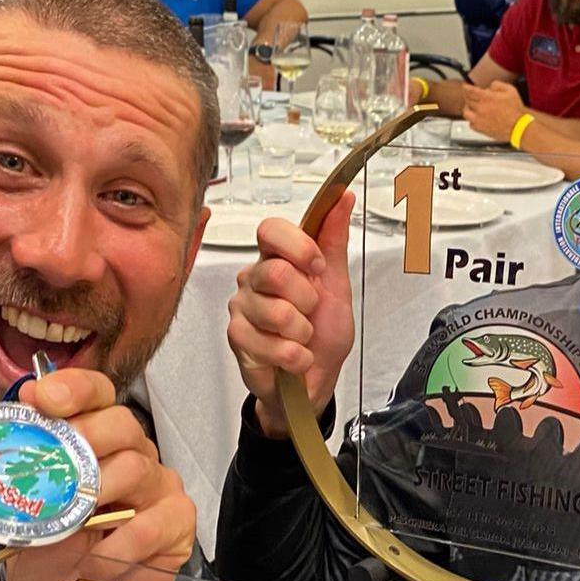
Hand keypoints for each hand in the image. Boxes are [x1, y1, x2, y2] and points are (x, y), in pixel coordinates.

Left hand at [20, 368, 195, 575]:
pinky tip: (98, 559)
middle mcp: (131, 454)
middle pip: (120, 423)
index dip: (73, 389)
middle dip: (83, 438)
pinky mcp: (178, 524)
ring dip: (98, 494)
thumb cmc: (48, 561)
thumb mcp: (24, 520)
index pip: (94, 395)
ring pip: (137, 467)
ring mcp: (158, 487)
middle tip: (53, 467)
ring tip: (71, 522)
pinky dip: (121, 542)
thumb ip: (22, 481)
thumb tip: (12, 448)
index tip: (41, 398)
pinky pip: (153, 524)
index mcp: (94, 441)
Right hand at [227, 193, 354, 438]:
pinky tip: (294, 358)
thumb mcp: (336, 286)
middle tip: (311, 314)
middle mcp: (253, 278)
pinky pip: (269, 343)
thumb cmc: (323, 334)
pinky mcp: (237, 337)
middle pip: (275, 272)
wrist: (315, 381)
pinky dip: (293, 355)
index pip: (271, 230)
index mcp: (276, 259)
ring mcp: (241, 308)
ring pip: (275, 311)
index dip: (298, 247)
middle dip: (307, 300)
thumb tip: (342, 199)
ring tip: (302, 339)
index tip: (317, 268)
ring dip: (302, 333)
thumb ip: (334, 242)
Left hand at [462, 81, 525, 142]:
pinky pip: (470, 124)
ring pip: (466, 112)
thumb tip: (489, 86)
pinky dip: (472, 120)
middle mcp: (480, 109)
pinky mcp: (480, 129)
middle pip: (467, 100)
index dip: (466, 88)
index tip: (465, 87)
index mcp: (487, 98)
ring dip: (468, 108)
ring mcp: (479, 120)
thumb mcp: (510, 90)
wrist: (518, 127)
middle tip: (471, 96)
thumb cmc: (515, 110)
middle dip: (468, 96)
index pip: (470, 91)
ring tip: (473, 107)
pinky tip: (478, 118)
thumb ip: (497, 85)